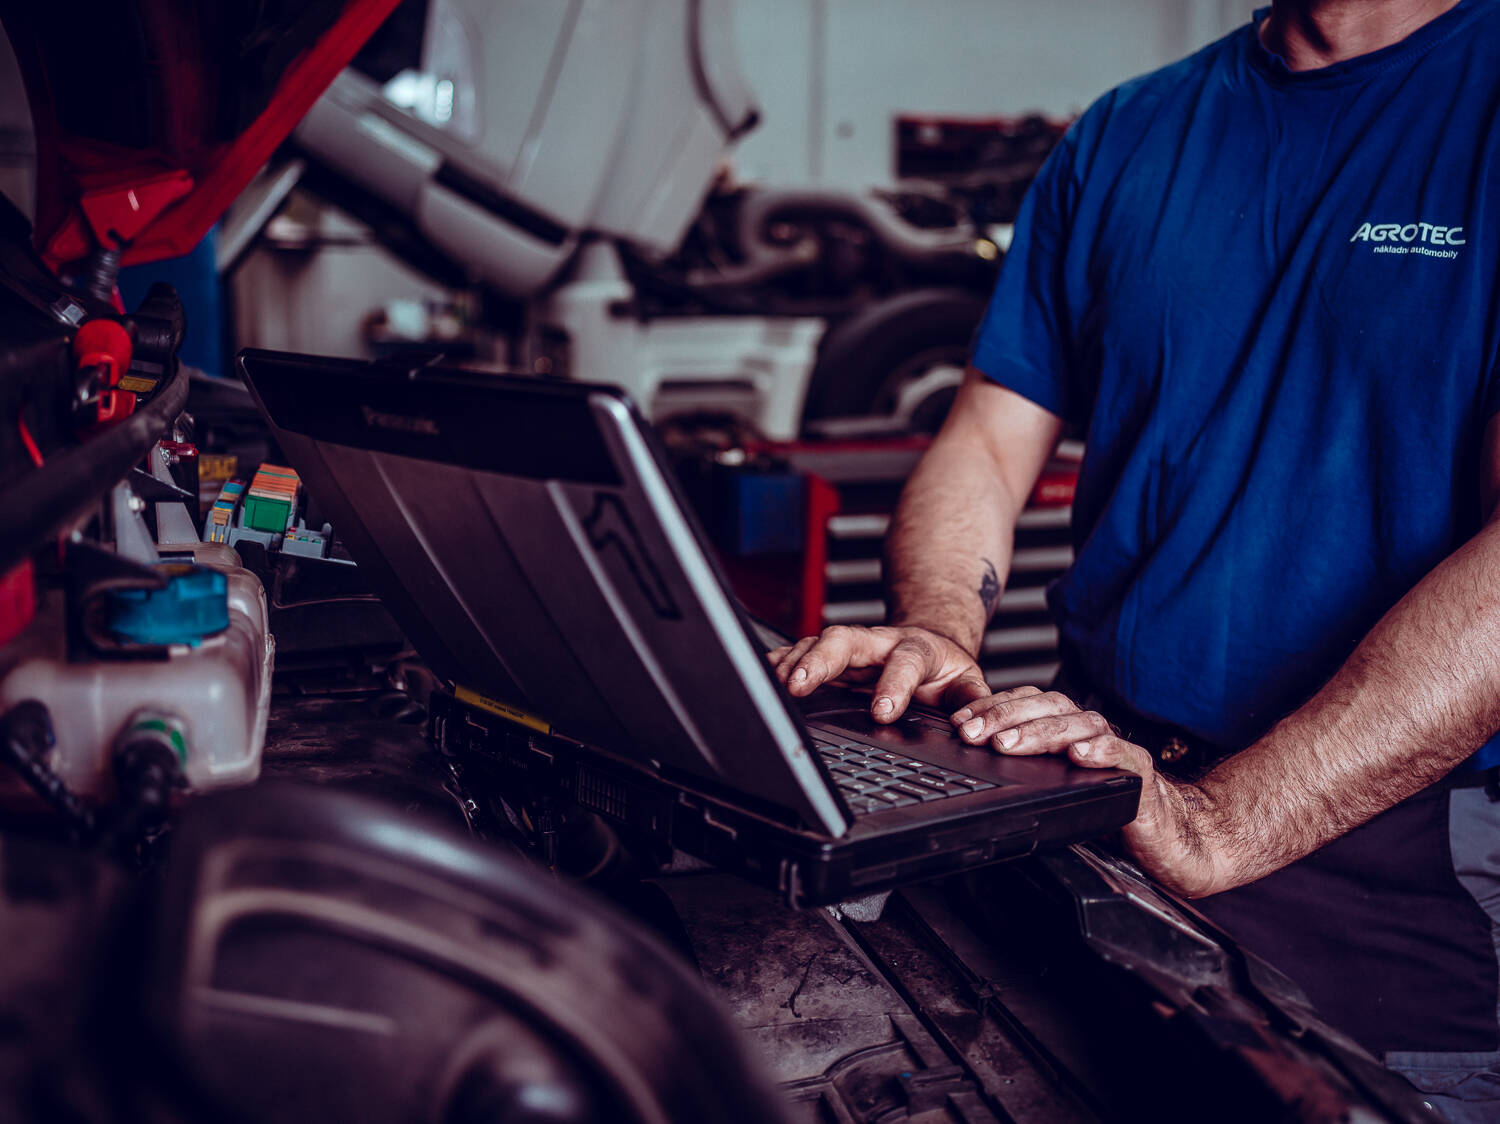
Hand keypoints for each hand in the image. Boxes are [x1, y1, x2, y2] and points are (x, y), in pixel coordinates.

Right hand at [767, 625, 990, 722]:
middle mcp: (878, 643)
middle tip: (800, 685)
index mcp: (916, 649)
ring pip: (819, 643)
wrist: (929, 640)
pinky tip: (765, 674)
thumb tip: (974, 730)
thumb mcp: (968, 682)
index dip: (893, 685)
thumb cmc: (944, 669)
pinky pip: (802, 651)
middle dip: (821, 660)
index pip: (905, 662)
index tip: (882, 712)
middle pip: (846, 639)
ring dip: (795, 662)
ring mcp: (852, 646)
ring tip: (776, 685)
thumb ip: (974, 702)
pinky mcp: (832, 653)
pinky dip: (782, 661)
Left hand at [951, 687, 1226, 896]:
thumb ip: (1027, 771)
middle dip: (1005, 718)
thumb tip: (973, 763)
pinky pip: (1121, 754)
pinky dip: (1100, 751)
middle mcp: (1090, 733)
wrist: (1168, 840)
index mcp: (1067, 730)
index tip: (960, 722)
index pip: (1027, 705)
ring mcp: (1116, 750)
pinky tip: (1079, 755)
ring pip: (1078, 726)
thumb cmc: (1109, 812)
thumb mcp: (1055, 788)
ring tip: (1009, 744)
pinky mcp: (1142, 775)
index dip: (993, 708)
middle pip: (1047, 708)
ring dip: (1040, 732)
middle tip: (974, 734)